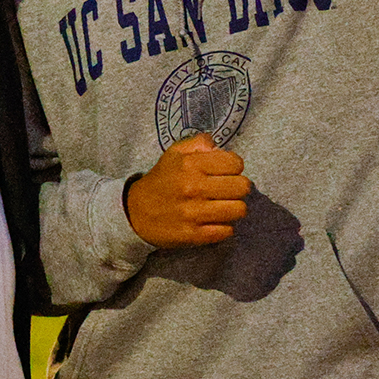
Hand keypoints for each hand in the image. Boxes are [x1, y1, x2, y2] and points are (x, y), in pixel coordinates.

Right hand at [125, 133, 249, 248]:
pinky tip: (214, 221)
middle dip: (238, 187)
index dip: (233, 166)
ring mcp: (194, 213)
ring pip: (239, 210)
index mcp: (190, 164)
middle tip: (227, 190)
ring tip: (223, 206)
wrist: (135, 212)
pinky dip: (224, 227)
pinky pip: (227, 231)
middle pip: (242, 187)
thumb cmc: (161, 180)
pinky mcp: (194, 235)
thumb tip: (218, 146)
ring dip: (234, 207)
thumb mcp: (174, 153)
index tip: (225, 171)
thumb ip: (198, 143)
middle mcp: (193, 188)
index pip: (235, 163)